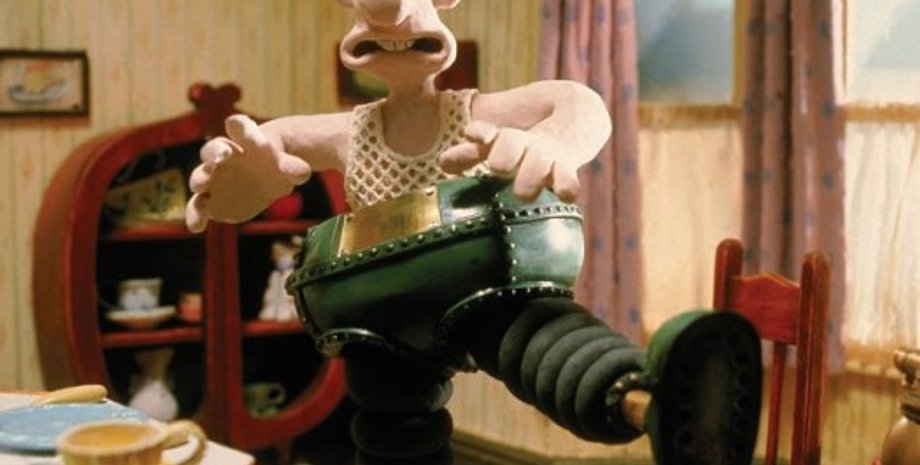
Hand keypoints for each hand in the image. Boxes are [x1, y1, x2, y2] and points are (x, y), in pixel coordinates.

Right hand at [185, 115, 311, 232]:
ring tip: (202, 188)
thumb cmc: (279, 162)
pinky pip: (199, 205)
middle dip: (215, 152)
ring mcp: (216, 176)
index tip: (238, 125)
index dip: (240, 126)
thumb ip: (294, 167)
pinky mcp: (213, 198)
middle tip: (220, 157)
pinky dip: (196, 214)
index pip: (240, 126)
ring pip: (201, 176)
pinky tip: (196, 227)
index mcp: (246, 139)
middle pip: (213, 148)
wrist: (270, 175)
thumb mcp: (291, 164)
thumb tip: (302, 172)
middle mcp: (225, 155)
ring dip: (200, 180)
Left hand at [439, 121, 579, 201]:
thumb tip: (442, 163)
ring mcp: (547, 156)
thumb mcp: (496, 144)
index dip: (480, 134)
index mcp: (502, 136)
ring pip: (539, 160)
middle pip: (513, 142)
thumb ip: (469, 154)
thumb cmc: (524, 142)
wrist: (575, 116)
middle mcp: (524, 144)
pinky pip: (568, 180)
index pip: (486, 134)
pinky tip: (565, 194)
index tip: (471, 134)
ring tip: (523, 193)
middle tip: (498, 167)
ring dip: (531, 173)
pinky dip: (567, 185)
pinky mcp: (567, 169)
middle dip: (506, 151)